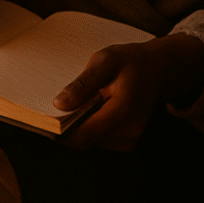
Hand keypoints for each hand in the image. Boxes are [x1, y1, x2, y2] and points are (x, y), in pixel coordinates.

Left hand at [53, 34, 203, 150]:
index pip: (83, 134)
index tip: (46, 117)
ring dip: (81, 125)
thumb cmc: (130, 61)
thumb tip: (59, 104)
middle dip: (69, 125)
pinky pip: (99, 139)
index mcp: (123, 110)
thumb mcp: (105, 60)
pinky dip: (91, 126)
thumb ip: (83, 83)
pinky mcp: (127, 142)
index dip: (60, 130)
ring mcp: (130, 139)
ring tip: (86, 100)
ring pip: (90, 141)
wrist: (157, 68)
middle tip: (65, 101)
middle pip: (84, 140)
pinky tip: (95, 107)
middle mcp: (129, 131)